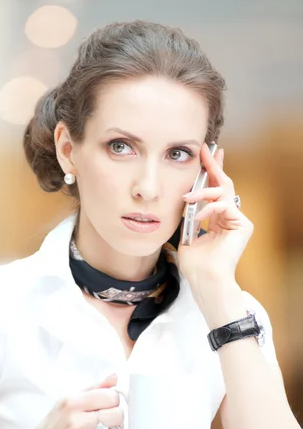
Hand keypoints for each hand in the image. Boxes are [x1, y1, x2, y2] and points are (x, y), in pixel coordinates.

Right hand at [11, 374, 122, 428]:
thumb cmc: (53, 425)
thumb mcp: (68, 401)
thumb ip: (93, 389)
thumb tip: (114, 378)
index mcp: (72, 402)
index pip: (109, 396)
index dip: (114, 400)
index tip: (110, 404)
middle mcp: (74, 420)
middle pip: (116, 414)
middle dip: (116, 416)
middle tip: (108, 419)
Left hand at [177, 143, 253, 286]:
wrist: (204, 279)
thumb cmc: (195, 265)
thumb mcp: (186, 236)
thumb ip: (188, 218)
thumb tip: (184, 202)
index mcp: (217, 220)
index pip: (215, 191)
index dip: (211, 172)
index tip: (204, 155)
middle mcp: (229, 218)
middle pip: (224, 184)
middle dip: (213, 165)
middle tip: (206, 149)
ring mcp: (238, 221)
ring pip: (222, 192)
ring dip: (201, 192)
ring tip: (187, 198)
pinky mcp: (244, 224)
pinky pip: (224, 206)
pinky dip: (208, 209)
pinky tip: (198, 217)